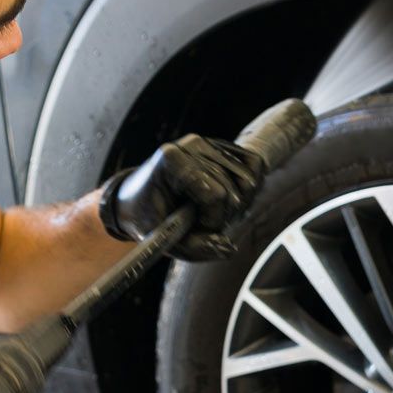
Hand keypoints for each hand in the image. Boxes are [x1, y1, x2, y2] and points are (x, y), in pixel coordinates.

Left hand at [98, 133, 266, 259]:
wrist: (138, 199)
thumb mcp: (164, 240)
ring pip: (247, 181)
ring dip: (236, 205)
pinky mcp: (223, 146)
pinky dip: (247, 190)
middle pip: (232, 191)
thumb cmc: (148, 219)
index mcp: (172, 160)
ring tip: (212, 212)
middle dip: (222, 216)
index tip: (195, 227)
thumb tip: (228, 249)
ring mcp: (210, 143)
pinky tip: (226, 200)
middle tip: (201, 223)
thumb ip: (195, 248)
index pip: (216, 194)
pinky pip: (254, 167)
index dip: (212, 220)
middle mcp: (192, 144)